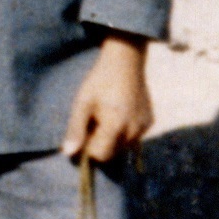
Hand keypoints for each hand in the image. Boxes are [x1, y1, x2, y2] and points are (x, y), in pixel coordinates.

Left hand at [62, 33, 152, 162]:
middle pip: (113, 153)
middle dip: (100, 144)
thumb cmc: (99, 82)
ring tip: (105, 116)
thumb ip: (76, 129)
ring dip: (112, 139)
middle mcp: (135, 130)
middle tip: (94, 121)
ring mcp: (145, 127)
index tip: (84, 131)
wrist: (126, 63)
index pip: (101, 155)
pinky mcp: (150, 123)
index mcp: (116, 126)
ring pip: (124, 147)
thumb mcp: (82, 103)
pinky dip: (123, 132)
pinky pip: (133, 137)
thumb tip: (68, 153)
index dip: (89, 147)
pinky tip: (118, 113)